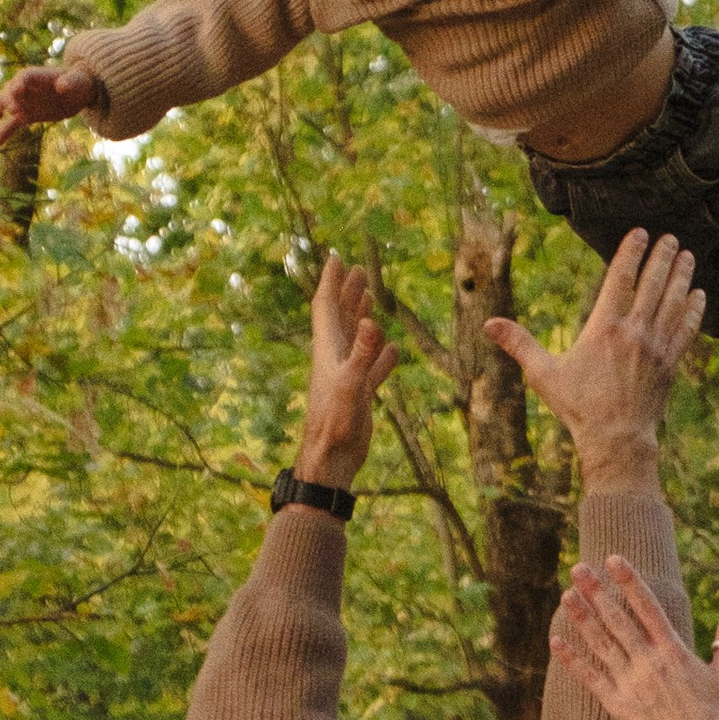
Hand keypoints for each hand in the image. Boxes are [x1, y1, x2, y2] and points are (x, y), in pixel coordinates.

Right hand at [0, 62, 96, 149]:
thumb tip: (61, 86)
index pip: (25, 77)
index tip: (17, 90)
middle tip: (13, 110)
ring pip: (6, 105)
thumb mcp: (79, 81)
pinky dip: (3, 133)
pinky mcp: (27, 115)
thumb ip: (70, 82)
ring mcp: (25, 101)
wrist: (78, 92)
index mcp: (38, 76)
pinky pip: (12, 124)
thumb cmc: (79, 82)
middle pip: (10, 90)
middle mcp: (26, 87)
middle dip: (8, 98)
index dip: (20, 83)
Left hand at [294, 253, 401, 488]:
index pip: (327, 308)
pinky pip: (370, 368)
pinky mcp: (358, 395)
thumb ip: (363, 355)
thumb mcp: (353, 386)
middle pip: (340, 318)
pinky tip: (391, 350)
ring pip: (353, 339)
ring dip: (360, 318)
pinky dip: (380, 356)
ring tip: (368, 299)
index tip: (336, 258)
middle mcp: (335, 359)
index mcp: (329, 351)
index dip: (331, 282)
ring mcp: (346, 377)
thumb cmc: (336, 425)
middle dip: (347, 293)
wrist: (331, 461)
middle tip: (357, 270)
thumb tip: (371, 321)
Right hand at [483, 230, 702, 488]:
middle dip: (662, 258)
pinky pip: (686, 329)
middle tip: (669, 237)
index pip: (620, 279)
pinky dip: (693, 309)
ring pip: (673, 302)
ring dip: (681, 276)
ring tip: (687, 255)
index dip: (631, 252)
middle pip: (653, 284)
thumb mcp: (543, 374)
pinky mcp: (671, 363)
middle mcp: (634, 332)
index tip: (640, 233)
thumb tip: (488, 324)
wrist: (617, 440)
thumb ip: (519, 344)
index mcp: (604, 329)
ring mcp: (656, 347)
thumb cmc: (578, 407)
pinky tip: (699, 294)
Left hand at [553, 562, 718, 719]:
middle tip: (578, 568)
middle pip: (618, 620)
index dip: (629, 582)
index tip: (613, 559)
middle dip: (597, 592)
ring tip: (566, 595)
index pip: (648, 607)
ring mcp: (632, 683)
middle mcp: (650, 663)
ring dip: (583, 618)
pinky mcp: (618, 705)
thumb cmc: (714, 713)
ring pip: (602, 644)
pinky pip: (591, 678)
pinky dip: (573, 660)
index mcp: (673, 651)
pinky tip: (556, 641)